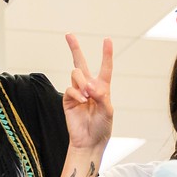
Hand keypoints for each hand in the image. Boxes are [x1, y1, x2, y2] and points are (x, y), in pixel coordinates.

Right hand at [63, 34, 114, 149]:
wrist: (89, 141)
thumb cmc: (102, 127)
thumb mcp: (108, 111)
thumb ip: (101, 96)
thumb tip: (90, 86)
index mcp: (102, 88)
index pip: (105, 68)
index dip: (106, 54)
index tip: (107, 40)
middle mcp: (88, 87)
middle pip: (80, 62)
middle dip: (74, 48)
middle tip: (69, 34)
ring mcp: (77, 92)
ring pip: (76, 74)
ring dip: (82, 82)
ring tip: (88, 97)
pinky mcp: (68, 99)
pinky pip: (70, 88)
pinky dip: (77, 94)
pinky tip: (83, 102)